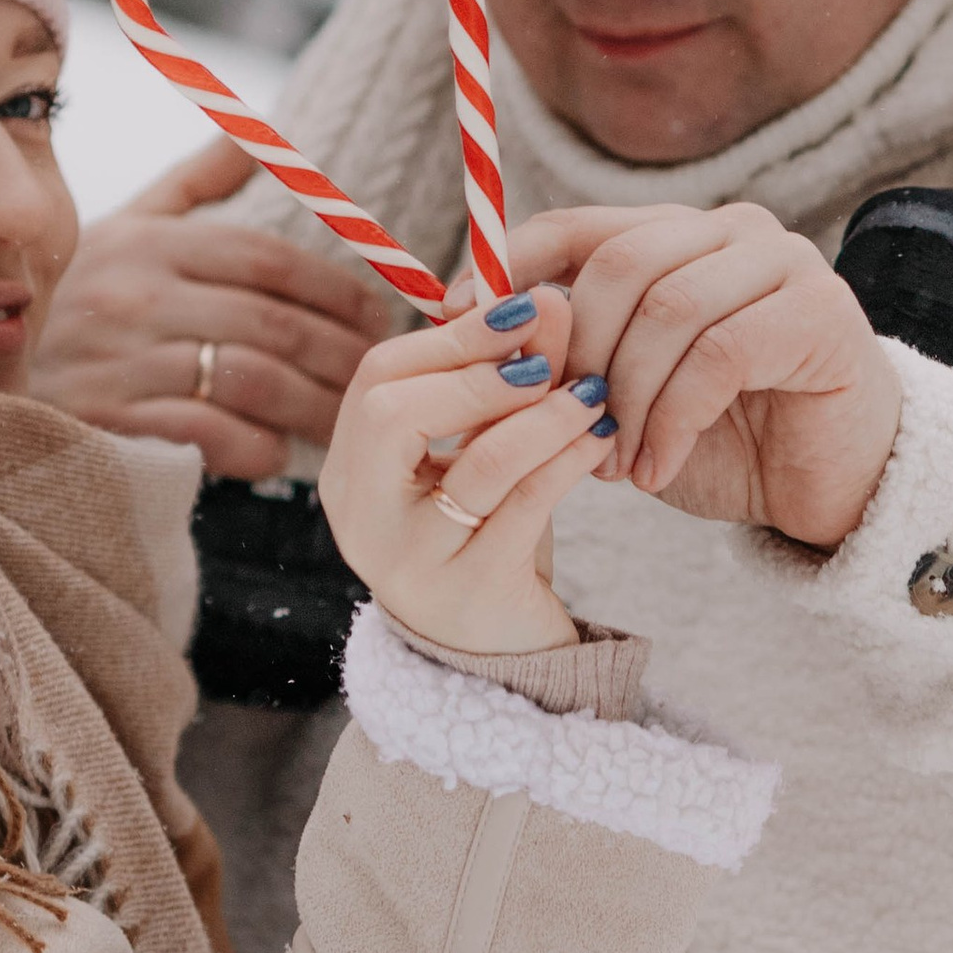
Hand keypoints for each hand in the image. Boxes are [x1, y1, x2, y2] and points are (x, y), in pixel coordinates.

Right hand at [28, 135, 389, 477]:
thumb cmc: (78, 303)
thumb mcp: (124, 229)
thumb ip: (192, 185)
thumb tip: (250, 132)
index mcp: (149, 244)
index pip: (266, 259)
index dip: (336, 288)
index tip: (379, 315)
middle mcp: (134, 297)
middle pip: (270, 322)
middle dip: (339, 352)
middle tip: (379, 374)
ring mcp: (120, 362)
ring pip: (249, 380)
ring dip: (311, 406)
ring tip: (343, 421)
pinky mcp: (109, 424)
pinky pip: (206, 433)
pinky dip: (254, 446)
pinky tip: (277, 452)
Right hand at [320, 287, 605, 651]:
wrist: (503, 656)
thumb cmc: (486, 535)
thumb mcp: (484, 451)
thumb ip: (508, 377)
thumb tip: (546, 297)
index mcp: (352, 472)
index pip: (376, 378)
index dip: (450, 335)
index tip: (522, 306)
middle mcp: (363, 517)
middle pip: (392, 415)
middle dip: (478, 373)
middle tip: (546, 355)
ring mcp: (410, 561)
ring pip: (475, 466)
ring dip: (541, 416)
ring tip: (591, 390)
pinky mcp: (470, 593)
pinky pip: (523, 510)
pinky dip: (566, 461)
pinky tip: (601, 435)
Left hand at [477, 202, 902, 550]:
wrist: (827, 492)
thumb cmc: (722, 442)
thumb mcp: (624, 399)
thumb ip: (568, 357)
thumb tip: (473, 325)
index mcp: (679, 235)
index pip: (578, 224)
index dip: (512, 266)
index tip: (459, 320)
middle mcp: (733, 231)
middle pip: (619, 263)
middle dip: (578, 354)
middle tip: (569, 428)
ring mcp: (784, 264)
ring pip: (668, 309)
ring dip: (627, 399)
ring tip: (617, 464)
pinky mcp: (820, 314)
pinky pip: (718, 354)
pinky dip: (672, 420)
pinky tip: (658, 469)